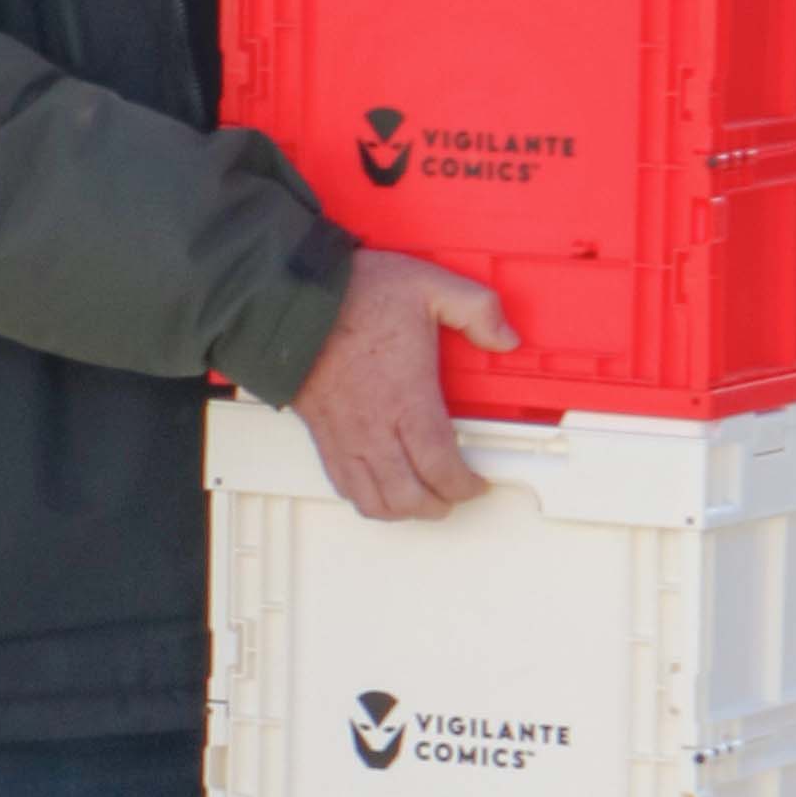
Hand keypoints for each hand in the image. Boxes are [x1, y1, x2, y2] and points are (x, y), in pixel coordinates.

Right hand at [288, 249, 517, 520]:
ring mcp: (345, 436)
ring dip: (402, 510)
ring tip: (419, 500)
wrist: (290, 300)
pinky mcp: (322, 434)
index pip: (440, 467)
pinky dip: (365, 498)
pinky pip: (342, 484)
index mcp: (407, 398)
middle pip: (408, 496)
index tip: (476, 482)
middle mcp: (374, 426)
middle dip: (438, 505)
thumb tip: (505, 337)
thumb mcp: (429, 285)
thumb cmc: (352, 295)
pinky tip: (378, 487)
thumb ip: (477, 309)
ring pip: (374, 500)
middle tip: (453, 495)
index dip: (464, 486)